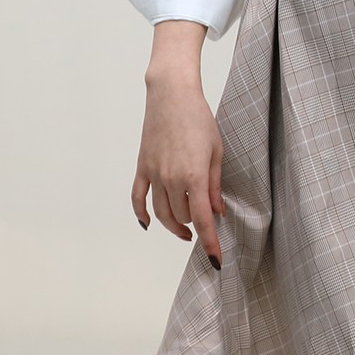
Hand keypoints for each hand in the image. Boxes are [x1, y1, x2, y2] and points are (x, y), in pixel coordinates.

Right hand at [131, 78, 225, 269]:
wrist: (171, 95)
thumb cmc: (199, 118)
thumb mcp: (217, 150)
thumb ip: (215, 184)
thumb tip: (216, 211)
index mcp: (194, 175)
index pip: (203, 219)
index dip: (210, 242)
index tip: (216, 259)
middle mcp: (171, 179)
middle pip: (182, 217)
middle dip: (196, 225)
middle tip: (206, 226)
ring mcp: (153, 174)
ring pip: (161, 213)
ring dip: (174, 225)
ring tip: (185, 229)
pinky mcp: (142, 167)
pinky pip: (138, 198)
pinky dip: (142, 215)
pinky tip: (149, 224)